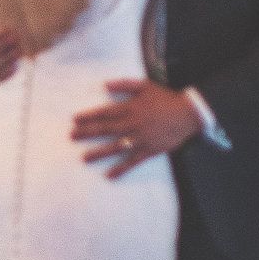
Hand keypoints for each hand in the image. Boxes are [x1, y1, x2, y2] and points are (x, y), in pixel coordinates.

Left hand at [70, 79, 201, 178]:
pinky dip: (121, 169)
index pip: (105, 113)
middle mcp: (133, 124)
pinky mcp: (149, 150)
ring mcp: (140, 139)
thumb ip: (124, 84)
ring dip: (99, 153)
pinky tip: (109, 175)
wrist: (187, 114)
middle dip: (87, 133)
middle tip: (72, 137)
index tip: (75, 120)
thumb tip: (105, 85)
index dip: (89, 116)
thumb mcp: (144, 86)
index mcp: (130, 108)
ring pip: (116, 147)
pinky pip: (132, 161)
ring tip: (84, 158)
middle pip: (106, 129)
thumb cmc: (165, 98)